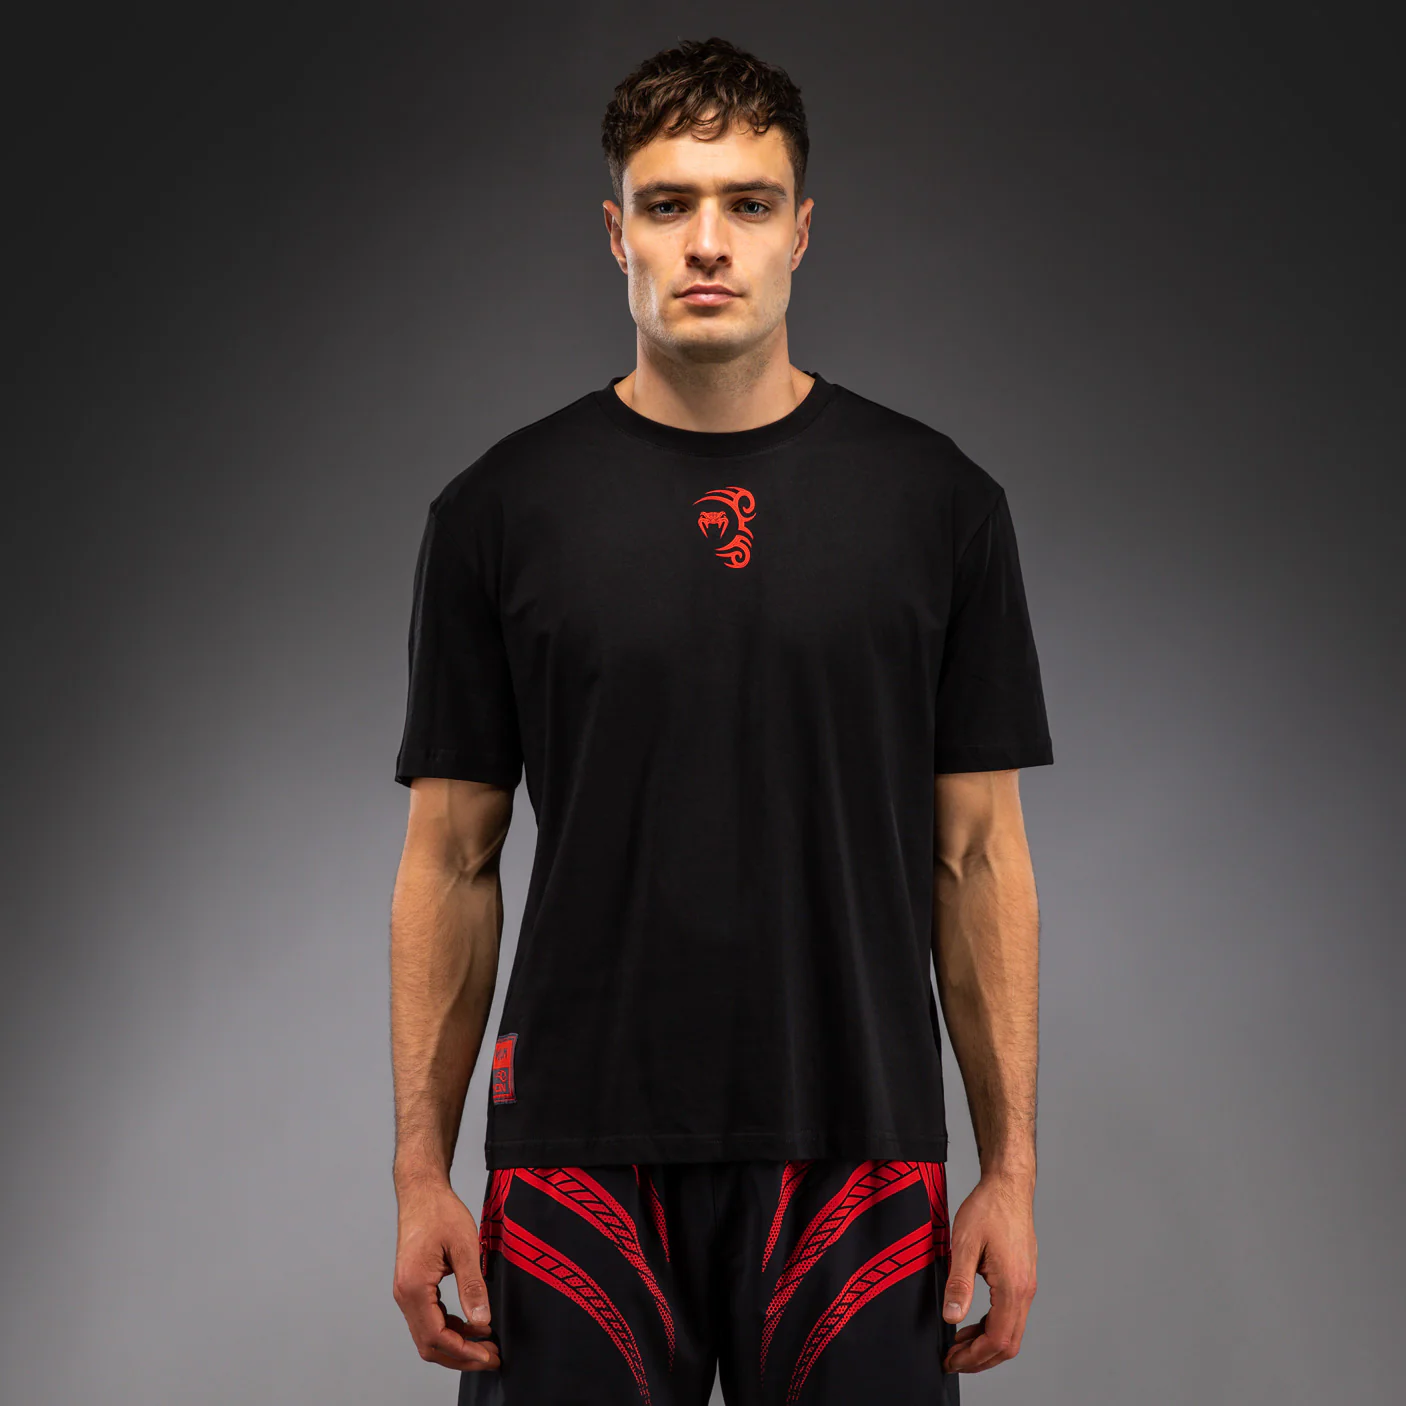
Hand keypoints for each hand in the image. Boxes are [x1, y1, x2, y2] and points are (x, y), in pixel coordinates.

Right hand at [392, 1177, 501, 1371]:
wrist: (422, 1191)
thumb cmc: (440, 1212)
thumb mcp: (464, 1246)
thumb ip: (472, 1285)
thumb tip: (481, 1322)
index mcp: (413, 1287)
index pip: (436, 1336)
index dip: (464, 1352)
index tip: (488, 1356)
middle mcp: (404, 1295)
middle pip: (430, 1344)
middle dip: (461, 1356)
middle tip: (491, 1358)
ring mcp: (406, 1292)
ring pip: (428, 1335)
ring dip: (456, 1345)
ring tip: (486, 1346)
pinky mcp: (413, 1287)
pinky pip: (429, 1319)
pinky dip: (451, 1328)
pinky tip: (472, 1326)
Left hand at [941, 1171, 1037, 1373]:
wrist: (1008, 1186)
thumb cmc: (988, 1208)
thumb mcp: (964, 1243)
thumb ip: (958, 1282)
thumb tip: (951, 1317)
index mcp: (1012, 1286)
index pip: (997, 1338)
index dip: (974, 1356)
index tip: (951, 1360)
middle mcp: (1025, 1290)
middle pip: (1008, 1343)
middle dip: (980, 1359)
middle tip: (952, 1360)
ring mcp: (1026, 1285)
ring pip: (1011, 1332)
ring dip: (985, 1345)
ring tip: (958, 1345)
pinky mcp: (1022, 1279)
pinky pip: (1010, 1315)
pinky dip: (991, 1327)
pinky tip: (971, 1323)